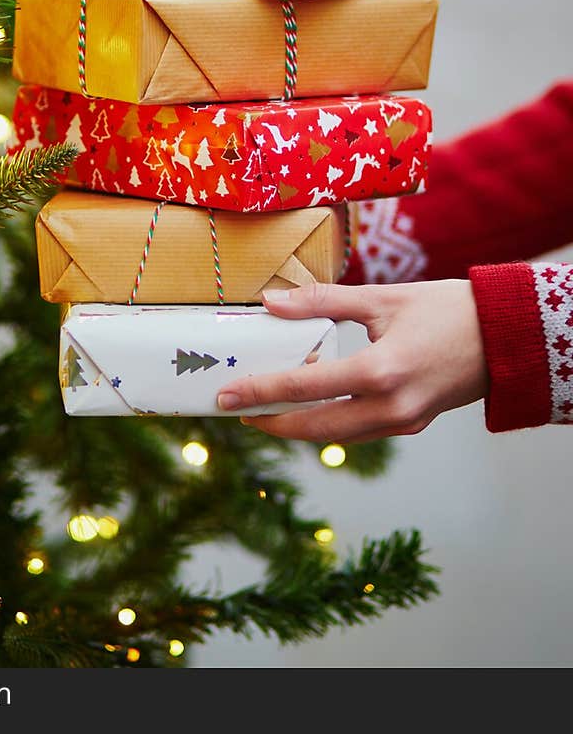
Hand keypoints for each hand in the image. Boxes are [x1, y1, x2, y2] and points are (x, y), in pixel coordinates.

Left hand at [216, 280, 488, 441]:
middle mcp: (390, 407)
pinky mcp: (411, 425)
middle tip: (235, 409)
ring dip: (298, 424)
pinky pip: (359, 431)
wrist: (505, 337)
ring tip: (266, 404)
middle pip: (315, 428)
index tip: (227, 396)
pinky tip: (312, 398)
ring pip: (336, 436)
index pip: (306, 387)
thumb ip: (323, 301)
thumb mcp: (382, 297)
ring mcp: (403, 422)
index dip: (262, 391)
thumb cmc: (447, 310)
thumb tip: (272, 301)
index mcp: (381, 371)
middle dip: (272, 421)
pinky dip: (329, 419)